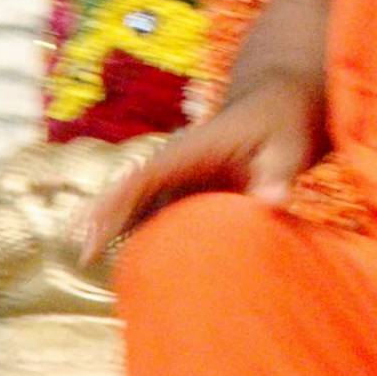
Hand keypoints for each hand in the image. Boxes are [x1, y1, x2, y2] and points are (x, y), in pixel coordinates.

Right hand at [79, 69, 324, 264]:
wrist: (278, 104)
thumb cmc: (283, 123)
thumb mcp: (290, 145)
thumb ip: (280, 173)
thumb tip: (274, 201)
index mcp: (192, 150)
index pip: (143, 178)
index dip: (114, 207)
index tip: (90, 237)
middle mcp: (175, 163)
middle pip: (129, 196)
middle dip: (104, 224)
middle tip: (86, 258)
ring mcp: (178, 177)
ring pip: (139, 208)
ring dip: (121, 233)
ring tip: (109, 272)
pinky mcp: (187, 190)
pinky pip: (157, 214)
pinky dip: (144, 235)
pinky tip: (141, 269)